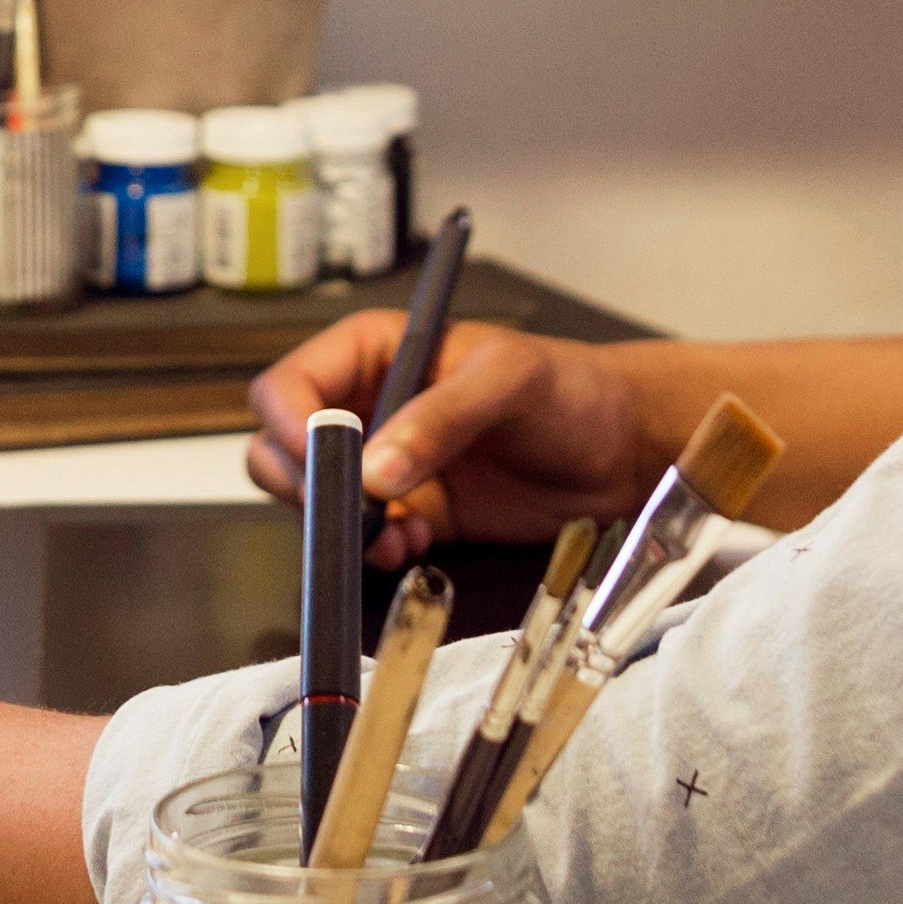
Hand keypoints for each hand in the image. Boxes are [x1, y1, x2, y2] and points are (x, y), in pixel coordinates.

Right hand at [250, 317, 657, 567]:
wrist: (620, 450)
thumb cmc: (571, 390)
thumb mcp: (509, 382)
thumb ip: (440, 418)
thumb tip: (374, 472)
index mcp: (373, 352)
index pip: (291, 385)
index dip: (289, 425)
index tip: (317, 464)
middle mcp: (366, 406)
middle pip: (283, 447)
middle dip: (306, 486)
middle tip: (352, 511)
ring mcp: (385, 465)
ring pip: (314, 501)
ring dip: (339, 527)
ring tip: (391, 537)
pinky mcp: (411, 514)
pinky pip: (362, 539)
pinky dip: (374, 551)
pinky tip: (413, 547)